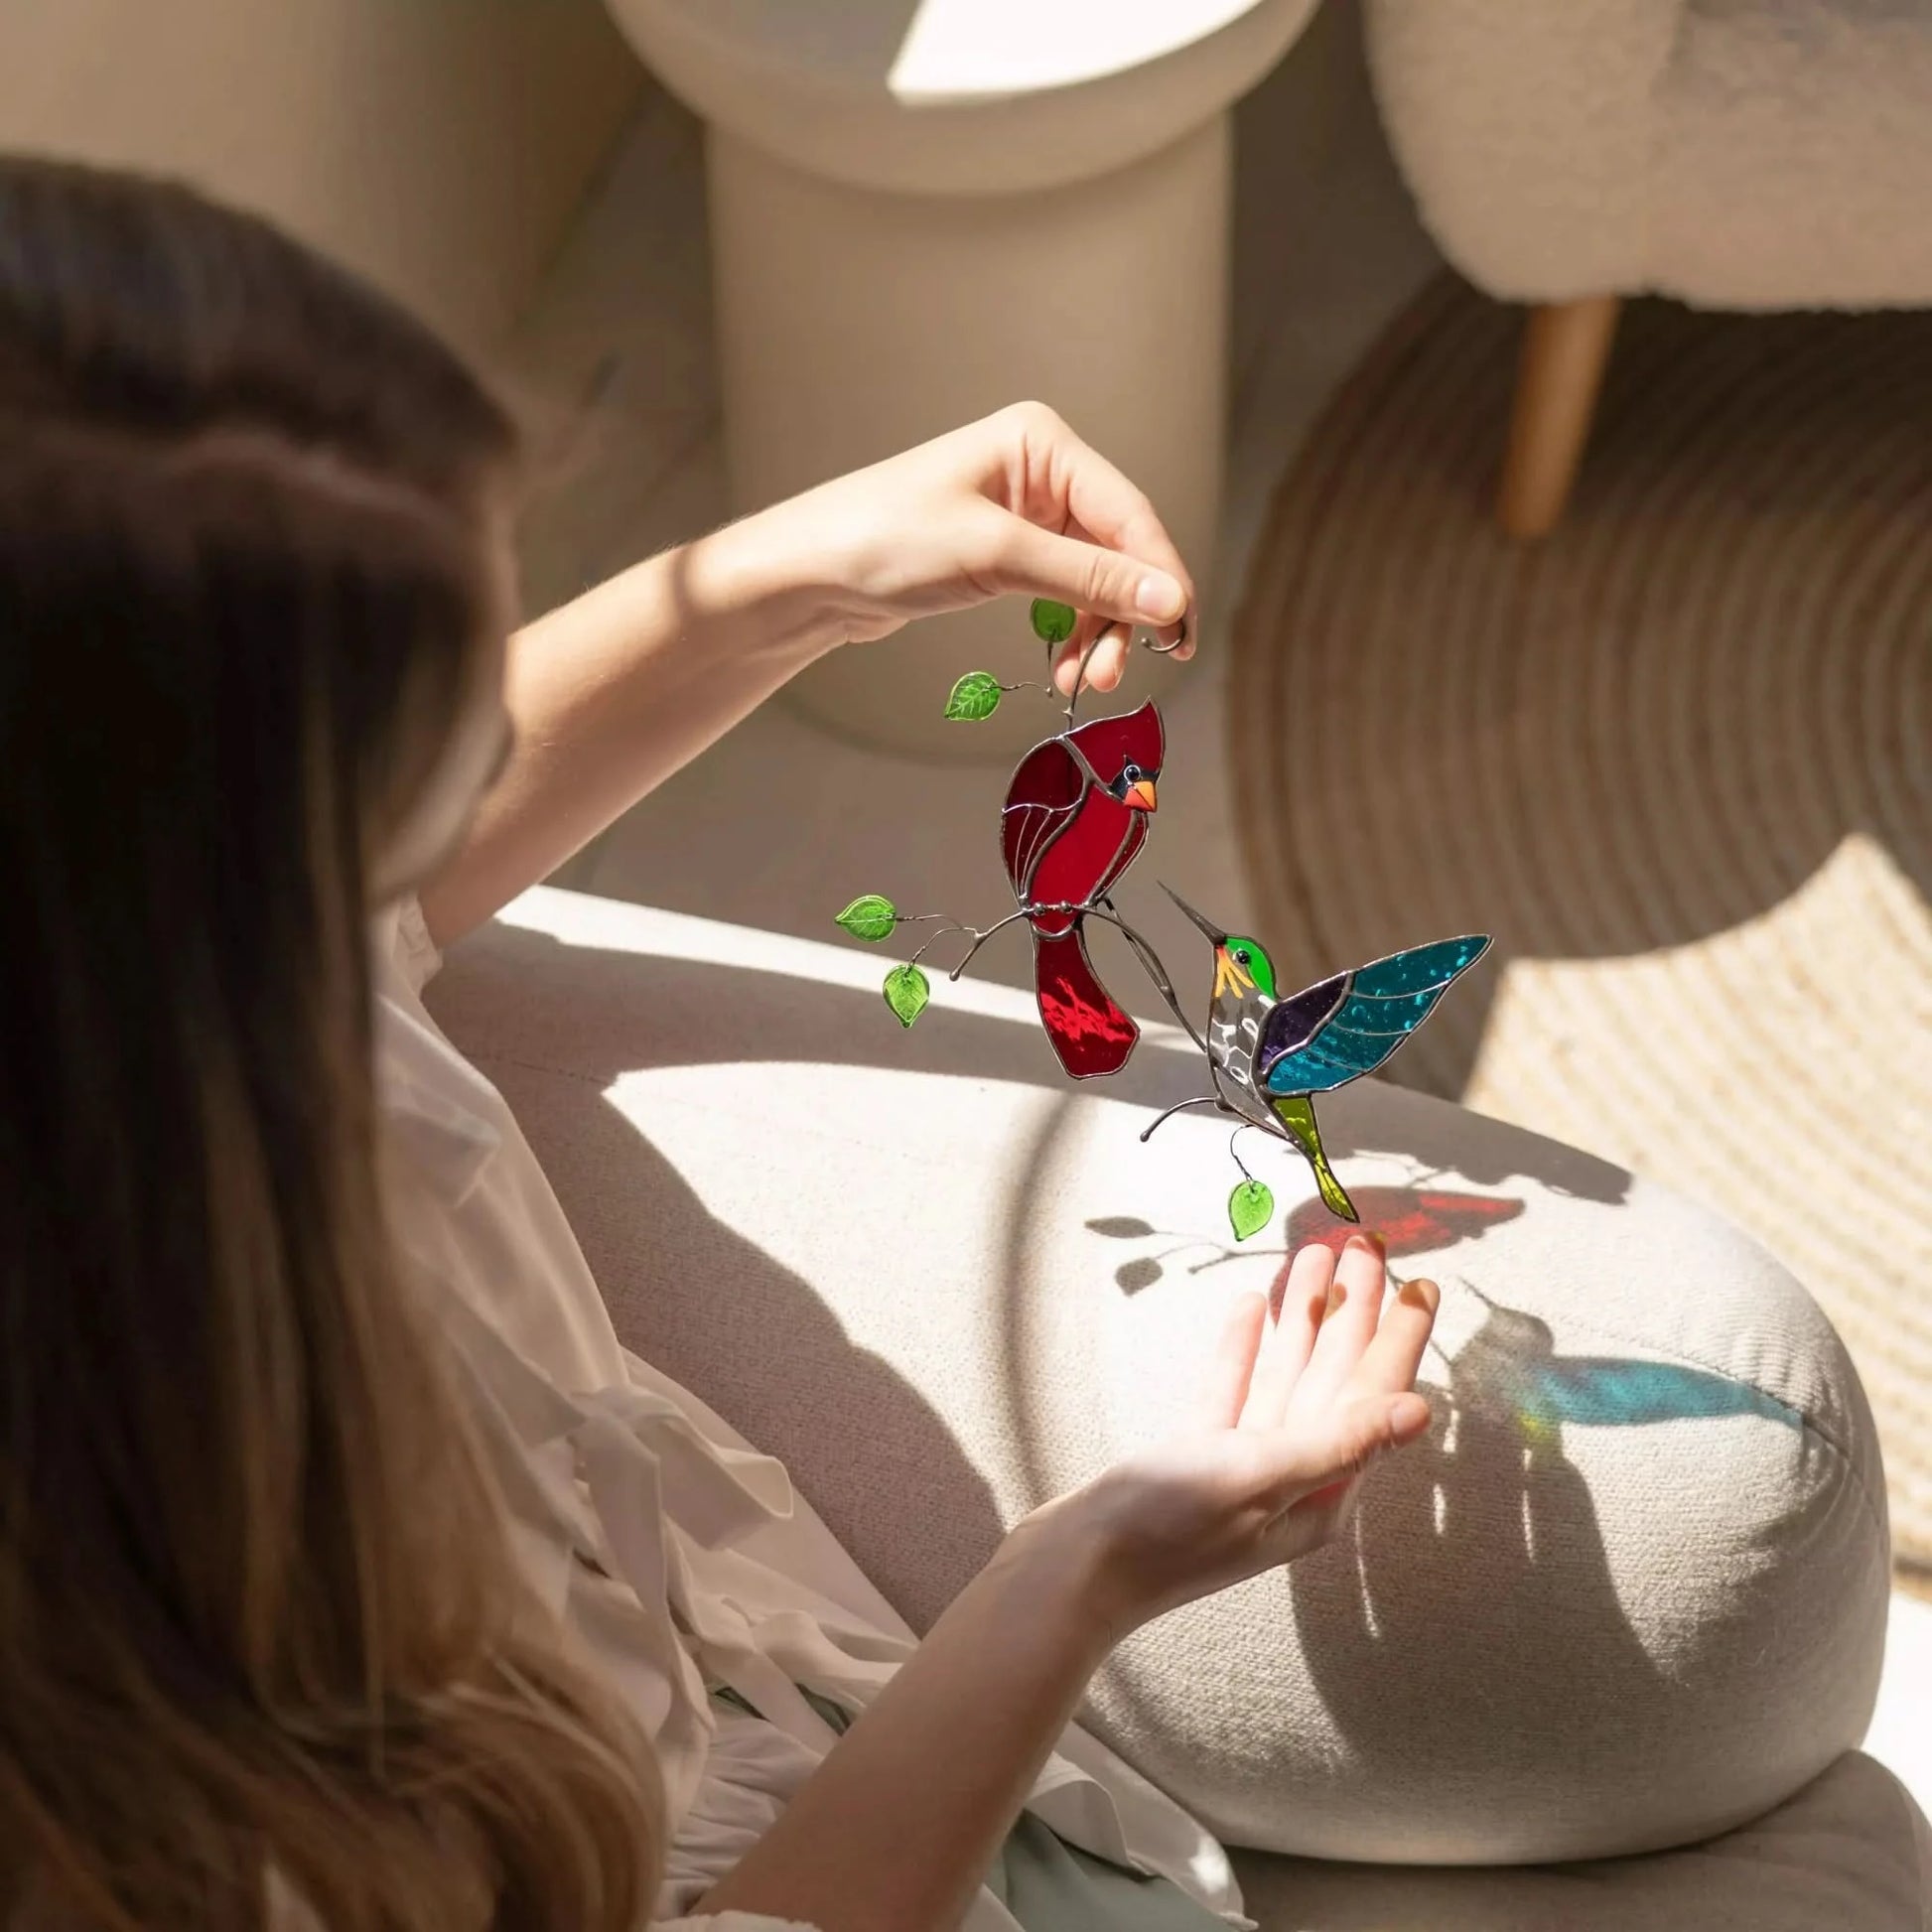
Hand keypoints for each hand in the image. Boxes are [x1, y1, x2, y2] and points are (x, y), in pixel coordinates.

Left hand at [747, 401, 1197, 695]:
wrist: (810, 574)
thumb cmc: (885, 540)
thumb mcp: (995, 557)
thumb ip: (1087, 580)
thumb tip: (1169, 601)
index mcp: (1043, 441)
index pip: (1129, 513)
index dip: (1161, 576)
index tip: (1178, 634)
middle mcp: (1042, 469)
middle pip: (1118, 549)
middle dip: (1123, 615)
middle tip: (1115, 676)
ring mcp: (1026, 511)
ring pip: (1095, 579)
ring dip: (1098, 633)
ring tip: (1084, 682)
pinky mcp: (1008, 552)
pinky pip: (1063, 593)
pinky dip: (1071, 632)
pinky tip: (1064, 668)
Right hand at [1029, 1235, 1438, 1637]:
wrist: (1076, 1567)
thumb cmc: (1167, 1532)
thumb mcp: (1259, 1479)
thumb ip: (1339, 1442)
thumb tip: (1420, 1411)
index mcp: (1321, 1493)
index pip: (1373, 1399)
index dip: (1398, 1337)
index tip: (1421, 1283)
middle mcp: (1292, 1478)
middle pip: (1334, 1377)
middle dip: (1352, 1310)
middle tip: (1365, 1244)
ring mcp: (1242, 1465)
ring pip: (1286, 1375)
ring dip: (1301, 1316)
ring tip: (1314, 1256)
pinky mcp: (1196, 1455)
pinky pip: (1233, 1389)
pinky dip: (1245, 1347)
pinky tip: (1251, 1305)